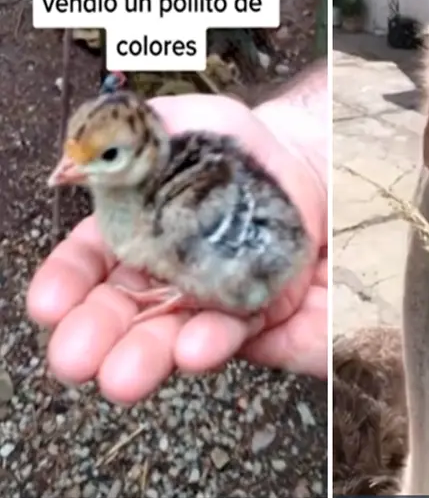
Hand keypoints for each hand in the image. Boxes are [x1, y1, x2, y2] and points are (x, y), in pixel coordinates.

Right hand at [27, 79, 328, 404]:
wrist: (311, 164)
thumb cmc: (239, 145)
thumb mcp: (187, 123)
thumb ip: (133, 136)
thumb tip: (74, 163)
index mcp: (134, 231)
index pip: (88, 264)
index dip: (66, 284)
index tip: (49, 304)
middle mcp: (166, 275)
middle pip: (123, 315)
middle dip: (97, 338)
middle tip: (78, 359)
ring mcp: (211, 300)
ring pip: (172, 337)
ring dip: (147, 356)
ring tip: (127, 374)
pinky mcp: (258, 315)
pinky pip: (235, 333)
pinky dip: (214, 343)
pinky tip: (196, 347)